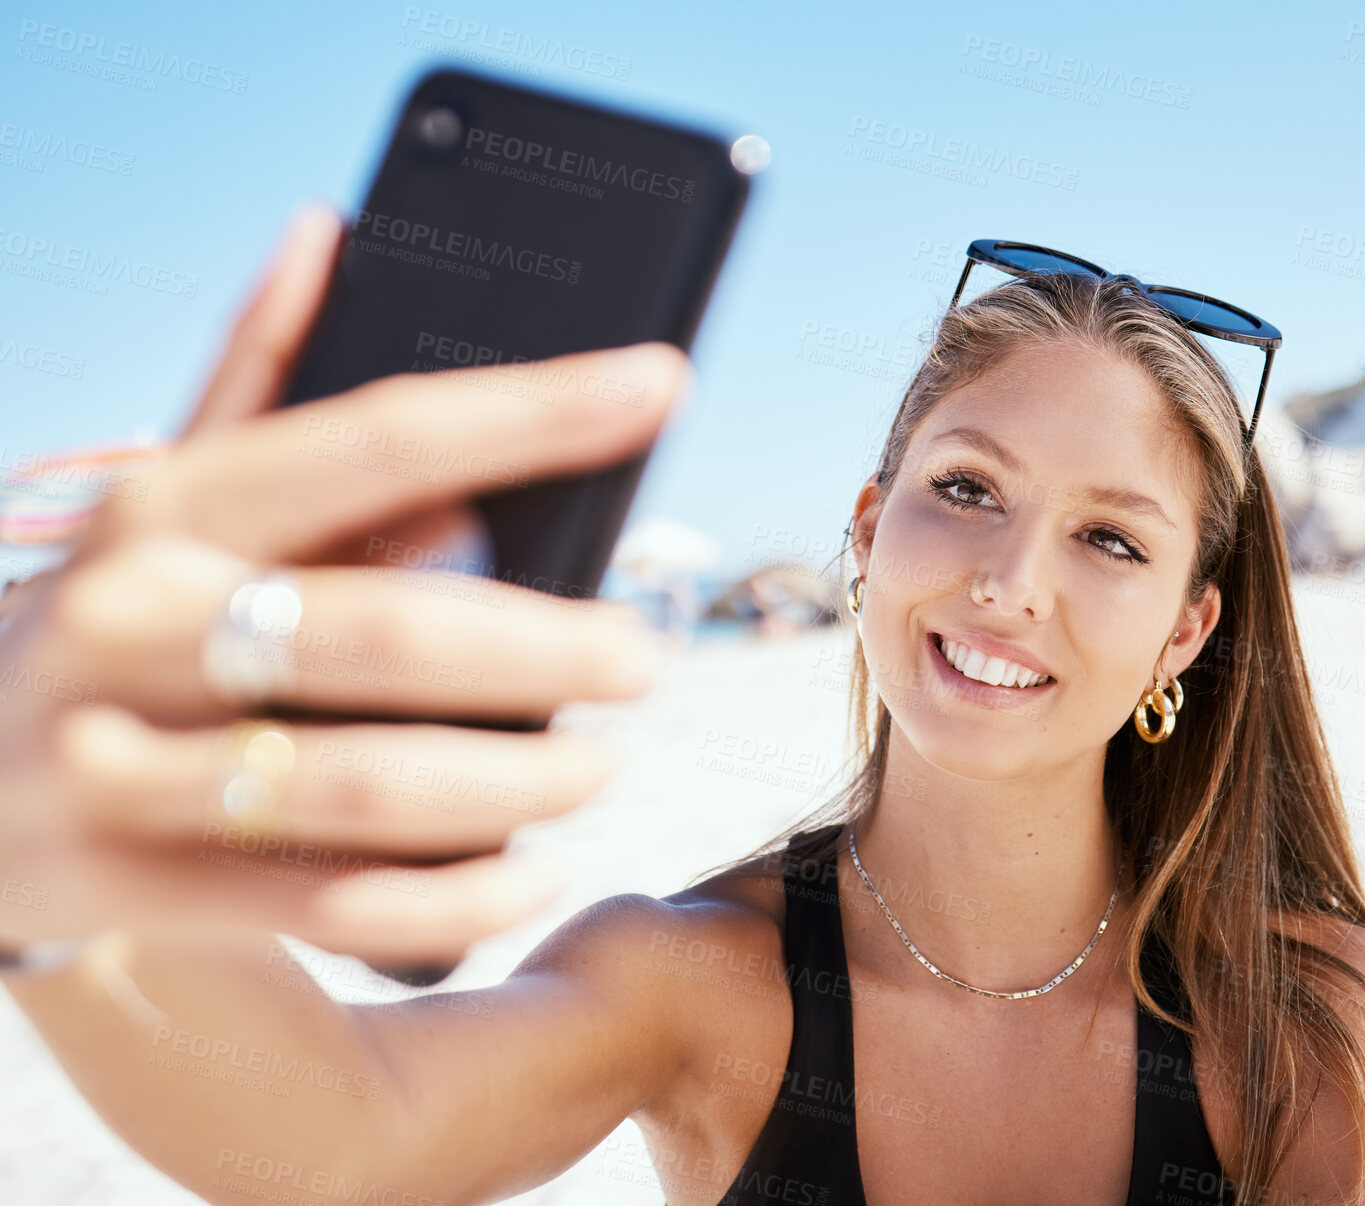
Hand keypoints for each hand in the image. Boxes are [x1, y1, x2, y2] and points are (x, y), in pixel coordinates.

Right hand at [0, 203, 692, 966]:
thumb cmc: (102, 616)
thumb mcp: (156, 492)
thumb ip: (252, 378)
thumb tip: (331, 231)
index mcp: (161, 507)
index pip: (374, 439)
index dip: (530, 411)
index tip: (654, 386)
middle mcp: (134, 626)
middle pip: (389, 633)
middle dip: (548, 650)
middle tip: (641, 657)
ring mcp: (120, 766)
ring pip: (368, 786)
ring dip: (522, 780)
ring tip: (603, 764)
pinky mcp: (133, 885)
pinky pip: (333, 905)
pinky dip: (460, 895)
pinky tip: (535, 866)